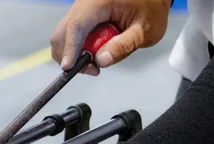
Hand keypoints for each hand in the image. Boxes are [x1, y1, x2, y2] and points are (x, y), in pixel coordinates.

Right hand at [51, 0, 171, 75]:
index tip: (69, 67)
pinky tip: (95, 49)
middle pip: (61, 33)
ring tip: (98, 57)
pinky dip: (78, 48)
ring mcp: (81, 10)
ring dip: (74, 53)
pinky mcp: (81, 17)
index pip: (76, 26)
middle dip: (70, 55)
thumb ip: (124, 46)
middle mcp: (85, 3)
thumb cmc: (151, 7)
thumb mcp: (145, 30)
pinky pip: (70, 36)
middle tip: (92, 68)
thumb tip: (101, 61)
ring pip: (63, 37)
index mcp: (99, 1)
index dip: (70, 48)